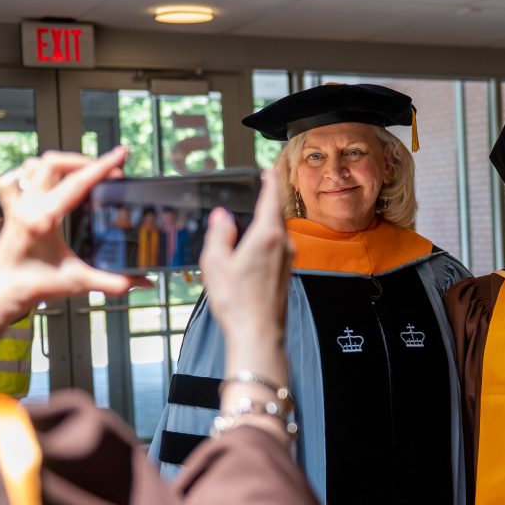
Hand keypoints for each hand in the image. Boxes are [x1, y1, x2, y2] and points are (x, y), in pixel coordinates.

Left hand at [0, 147, 146, 355]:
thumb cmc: (28, 287)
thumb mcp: (77, 283)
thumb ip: (113, 282)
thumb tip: (142, 282)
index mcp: (43, 219)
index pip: (77, 182)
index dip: (103, 165)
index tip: (120, 154)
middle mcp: (27, 207)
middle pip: (53, 163)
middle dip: (83, 161)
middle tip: (104, 170)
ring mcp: (16, 206)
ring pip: (32, 166)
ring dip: (57, 164)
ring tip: (78, 172)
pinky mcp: (11, 211)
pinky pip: (14, 180)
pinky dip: (30, 175)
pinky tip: (46, 183)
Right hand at [200, 170, 293, 379]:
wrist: (258, 334)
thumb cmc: (238, 302)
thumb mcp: (216, 263)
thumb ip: (219, 234)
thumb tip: (222, 217)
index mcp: (268, 236)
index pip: (271, 198)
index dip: (269, 181)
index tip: (269, 170)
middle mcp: (284, 244)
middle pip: (276, 214)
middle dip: (267, 202)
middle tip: (256, 192)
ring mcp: (289, 260)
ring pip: (278, 232)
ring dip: (266, 223)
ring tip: (248, 221)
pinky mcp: (287, 274)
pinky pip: (278, 248)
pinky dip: (267, 241)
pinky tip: (252, 250)